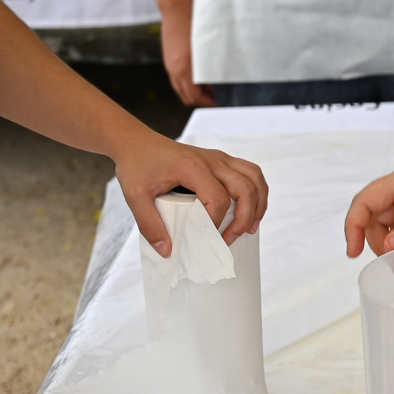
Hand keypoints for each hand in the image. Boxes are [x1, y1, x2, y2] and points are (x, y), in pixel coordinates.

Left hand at [110, 132, 269, 249]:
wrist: (137, 142)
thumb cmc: (136, 165)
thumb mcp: (135, 196)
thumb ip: (150, 225)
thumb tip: (167, 250)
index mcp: (193, 168)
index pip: (218, 199)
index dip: (216, 222)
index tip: (204, 236)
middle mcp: (212, 160)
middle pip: (245, 188)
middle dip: (244, 218)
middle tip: (230, 239)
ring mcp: (219, 158)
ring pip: (254, 177)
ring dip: (258, 203)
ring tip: (250, 226)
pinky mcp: (220, 159)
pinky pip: (249, 172)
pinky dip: (256, 190)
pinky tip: (250, 207)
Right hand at [159, 8, 213, 107]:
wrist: (176, 8)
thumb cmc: (195, 24)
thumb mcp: (207, 49)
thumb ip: (211, 67)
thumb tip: (217, 81)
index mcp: (184, 70)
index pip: (194, 97)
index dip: (207, 102)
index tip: (218, 102)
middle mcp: (174, 70)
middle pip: (185, 96)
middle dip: (200, 100)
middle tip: (215, 98)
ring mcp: (169, 65)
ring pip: (180, 87)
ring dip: (193, 91)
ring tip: (209, 87)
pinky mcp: (168, 58)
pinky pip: (176, 78)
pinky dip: (187, 82)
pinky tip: (199, 75)